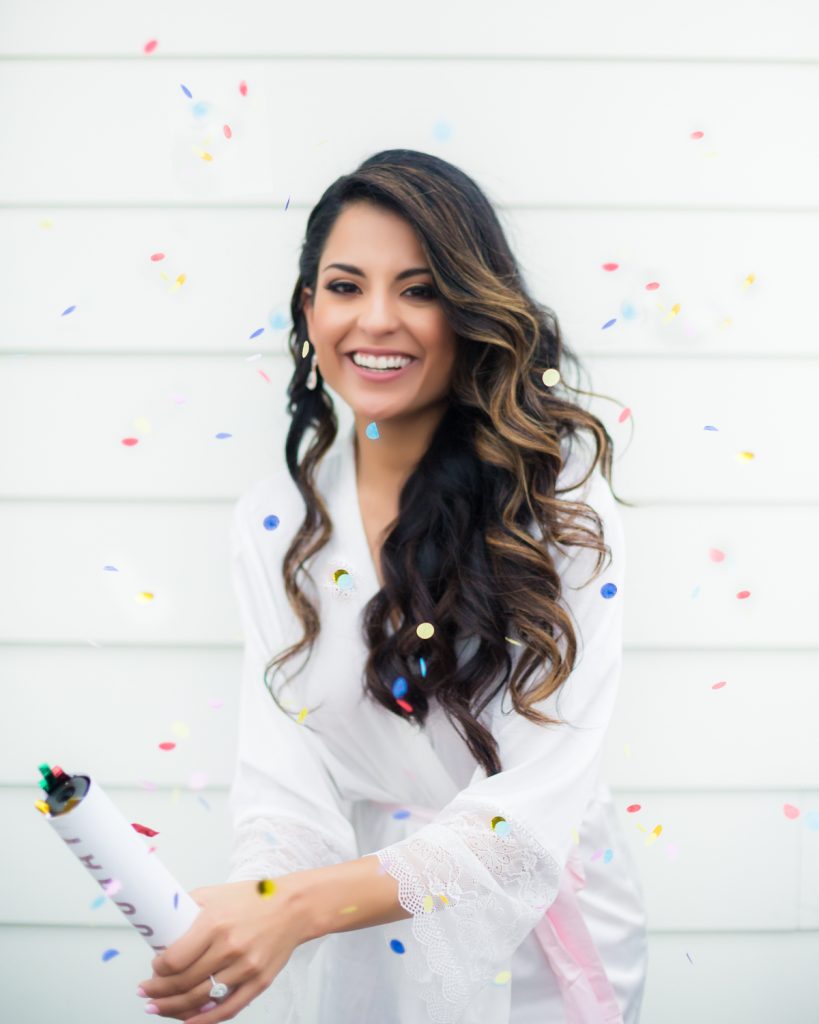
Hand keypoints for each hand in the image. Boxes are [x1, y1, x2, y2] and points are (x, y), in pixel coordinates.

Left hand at [136, 880, 303, 1021]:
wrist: (294, 907)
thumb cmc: (256, 898)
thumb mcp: (216, 893)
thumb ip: (188, 907)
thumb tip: (161, 923)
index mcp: (215, 923)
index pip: (174, 960)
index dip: (158, 970)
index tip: (153, 969)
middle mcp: (229, 947)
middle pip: (183, 983)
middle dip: (159, 992)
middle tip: (147, 992)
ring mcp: (245, 968)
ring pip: (200, 999)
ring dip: (174, 1008)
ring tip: (158, 1007)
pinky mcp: (259, 982)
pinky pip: (227, 1009)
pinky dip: (204, 1021)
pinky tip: (188, 1021)